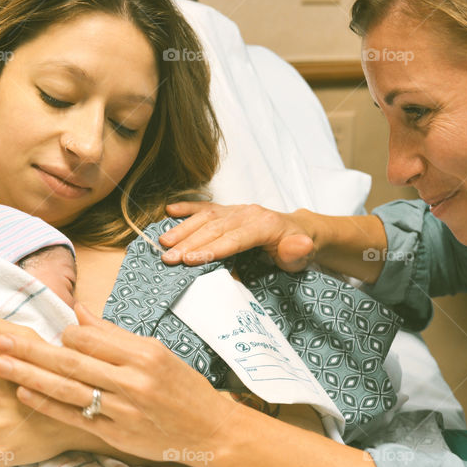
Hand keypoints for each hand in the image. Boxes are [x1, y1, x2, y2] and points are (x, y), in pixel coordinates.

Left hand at [0, 304, 240, 466]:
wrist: (211, 431)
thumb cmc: (184, 388)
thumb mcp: (157, 352)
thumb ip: (115, 335)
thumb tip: (78, 312)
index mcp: (144, 354)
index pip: (90, 338)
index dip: (63, 335)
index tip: (47, 333)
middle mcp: (133, 381)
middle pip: (71, 362)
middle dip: (31, 350)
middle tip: (0, 340)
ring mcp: (124, 410)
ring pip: (67, 389)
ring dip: (30, 376)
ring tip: (1, 364)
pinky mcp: (117, 435)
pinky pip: (75, 417)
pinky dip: (48, 405)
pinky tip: (25, 394)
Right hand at [161, 202, 314, 270]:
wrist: (299, 230)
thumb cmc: (298, 247)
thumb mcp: (304, 254)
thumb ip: (298, 251)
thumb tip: (300, 244)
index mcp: (264, 225)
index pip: (234, 238)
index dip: (211, 248)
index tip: (189, 259)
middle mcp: (248, 213)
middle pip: (215, 228)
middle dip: (189, 243)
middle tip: (168, 257)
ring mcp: (237, 210)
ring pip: (206, 216)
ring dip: (183, 229)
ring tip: (163, 242)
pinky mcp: (229, 210)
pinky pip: (206, 207)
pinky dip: (187, 208)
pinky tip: (169, 211)